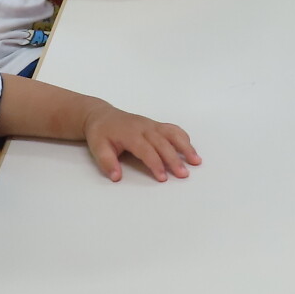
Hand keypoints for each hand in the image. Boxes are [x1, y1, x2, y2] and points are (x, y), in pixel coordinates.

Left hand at [82, 104, 200, 181]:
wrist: (102, 115)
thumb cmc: (101, 133)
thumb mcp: (97, 148)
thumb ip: (107, 162)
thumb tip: (116, 177)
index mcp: (130, 134)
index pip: (146, 150)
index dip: (155, 163)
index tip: (163, 177)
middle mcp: (144, 128)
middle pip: (163, 143)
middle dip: (174, 159)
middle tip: (184, 174)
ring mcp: (152, 125)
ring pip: (172, 134)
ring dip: (185, 147)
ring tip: (196, 161)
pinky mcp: (156, 125)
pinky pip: (173, 129)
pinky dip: (183, 138)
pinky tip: (190, 149)